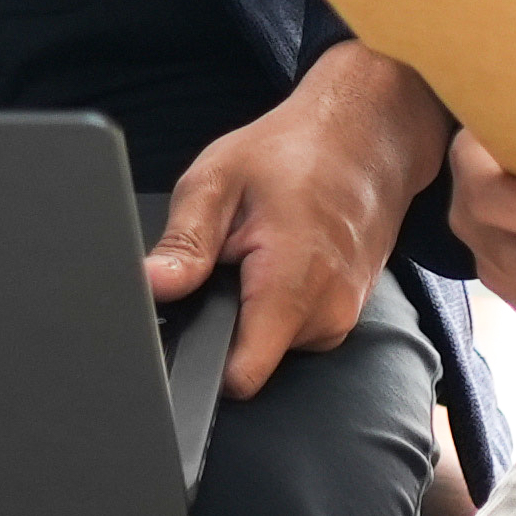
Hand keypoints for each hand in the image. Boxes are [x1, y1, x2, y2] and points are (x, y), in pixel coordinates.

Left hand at [145, 44, 442, 400]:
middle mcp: (325, 315)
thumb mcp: (218, 180)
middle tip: (226, 262)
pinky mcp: (346, 314)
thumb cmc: (296, 150)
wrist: (366, 137)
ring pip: (271, 344)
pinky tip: (279, 259)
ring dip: (252, 308)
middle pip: (250, 360)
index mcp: (290, 286)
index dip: (198, 368)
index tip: (181, 337)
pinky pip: (295, 328)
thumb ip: (183, 243)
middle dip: (224, 322)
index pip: (241, 378)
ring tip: (257, 252)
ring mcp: (342, 318)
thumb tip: (149, 286)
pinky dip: (277, 302)